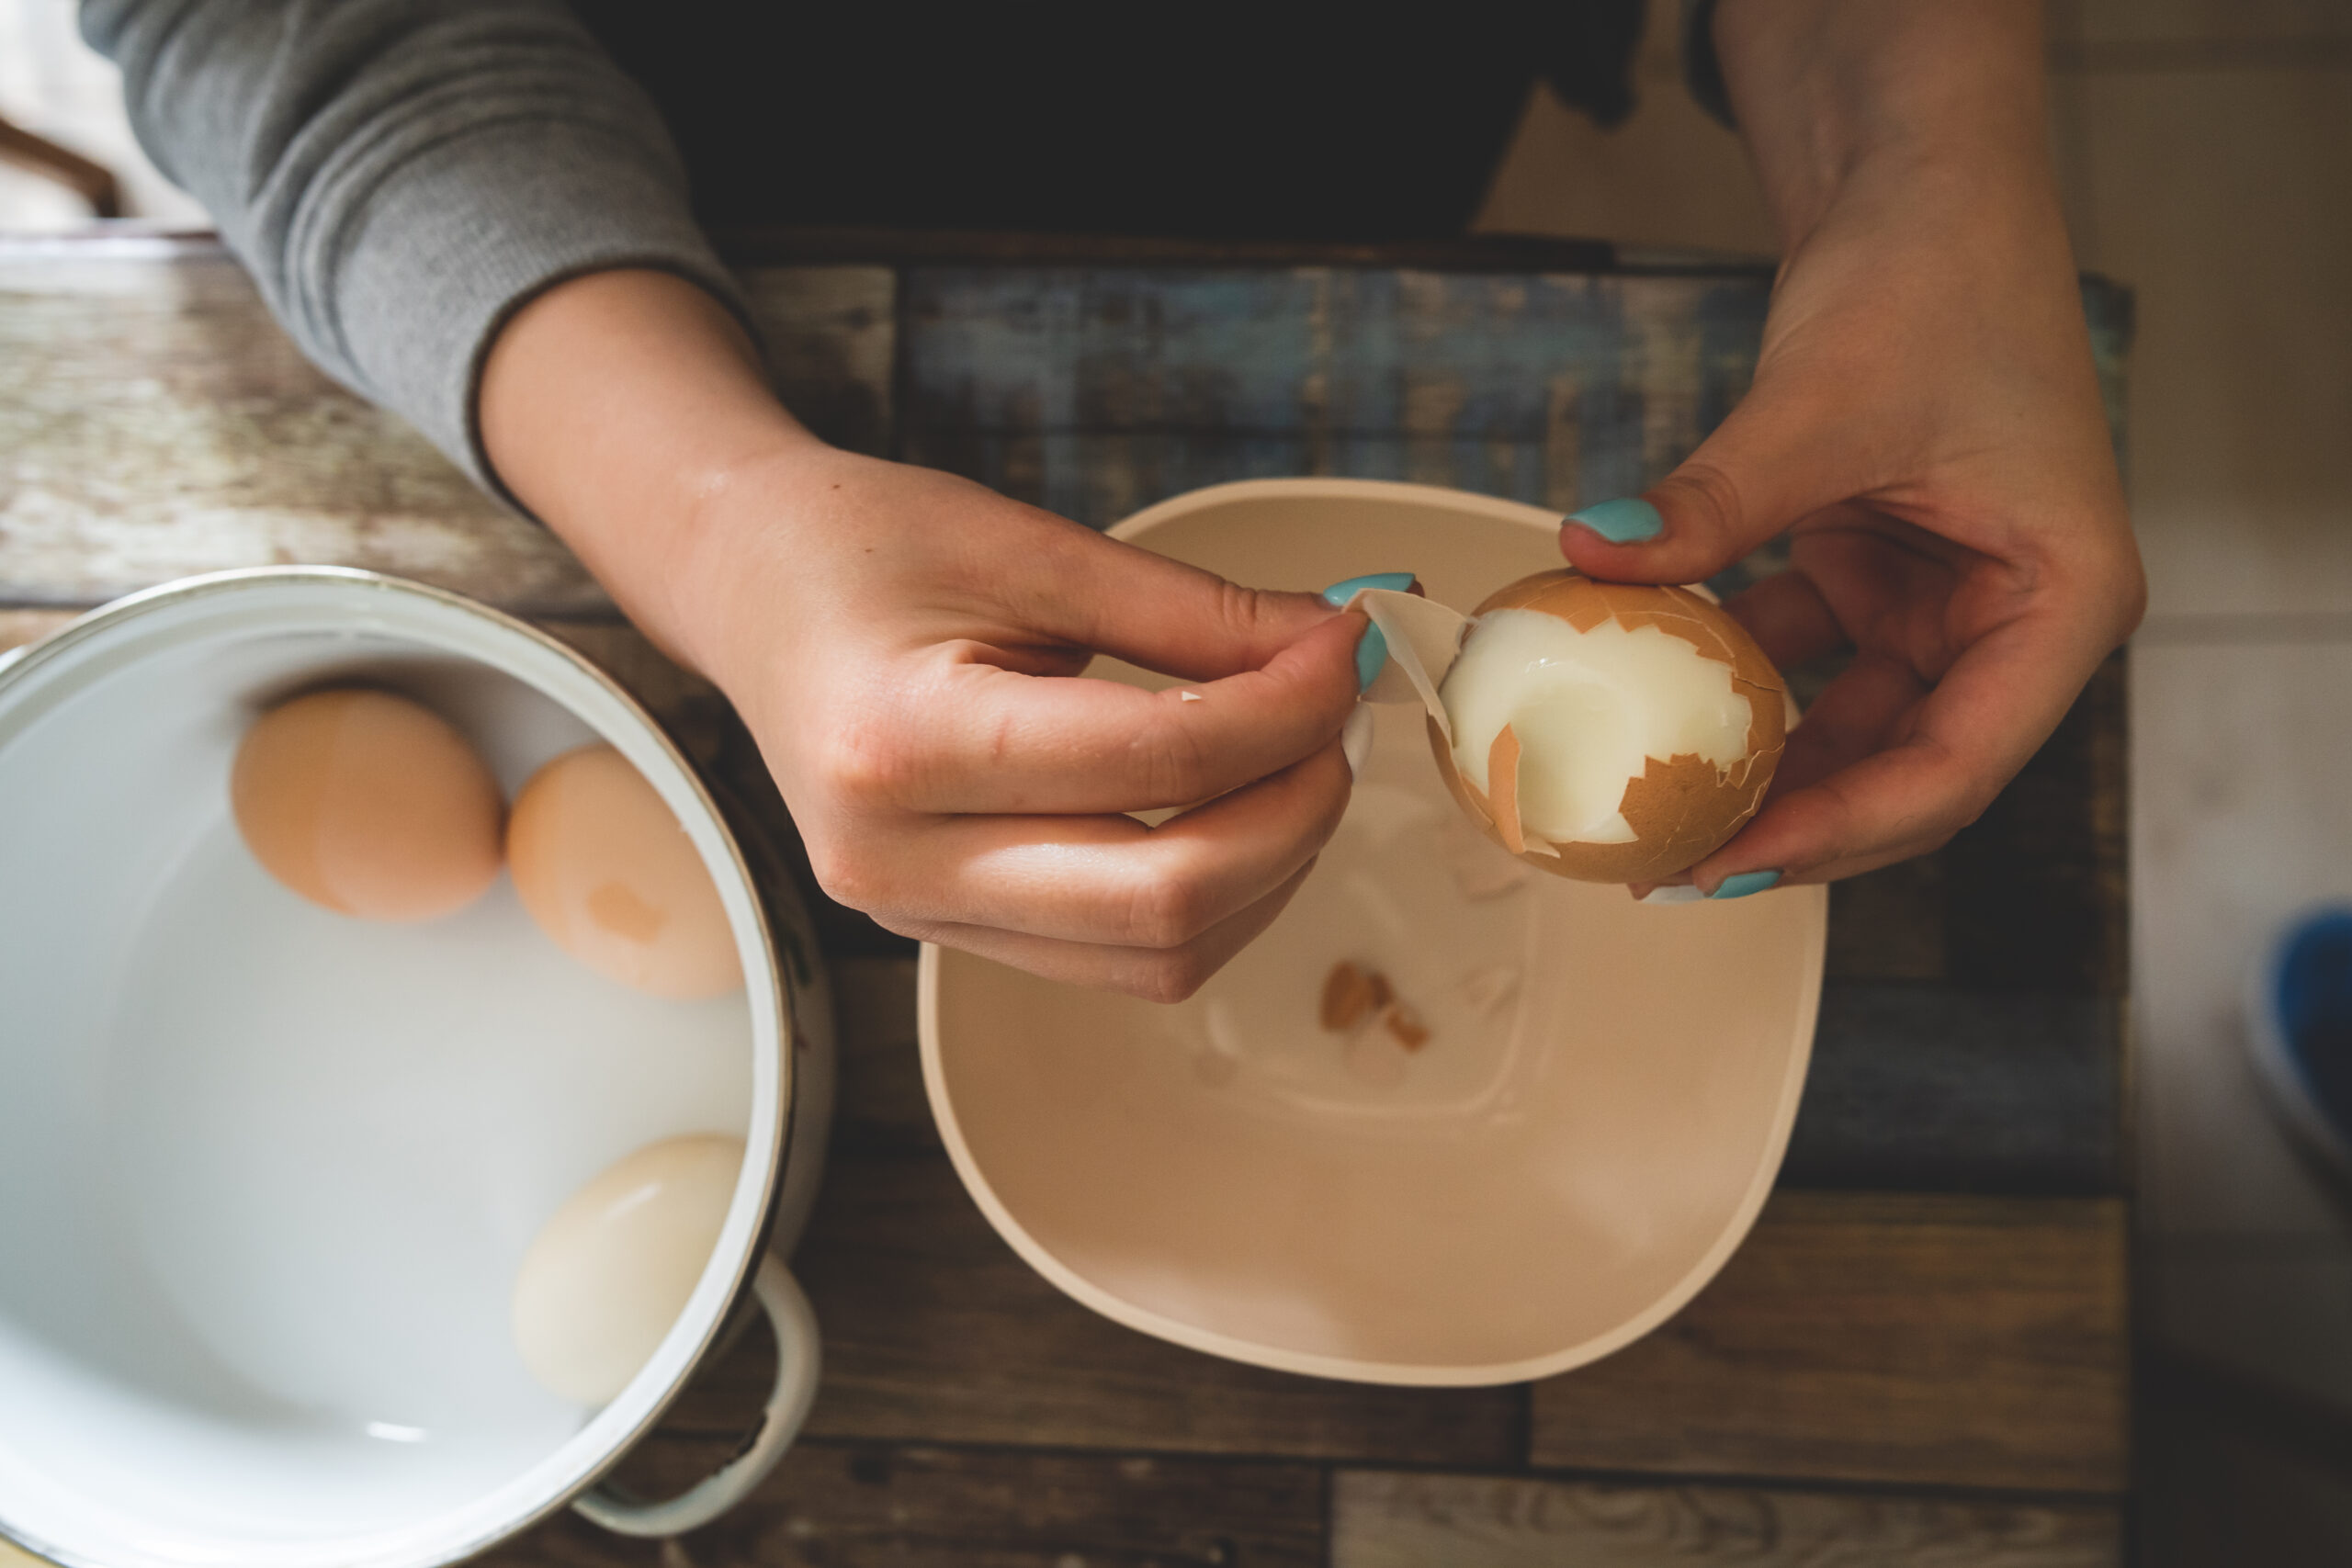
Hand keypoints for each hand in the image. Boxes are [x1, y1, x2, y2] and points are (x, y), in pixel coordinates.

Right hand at [674, 444, 1363, 997]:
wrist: (750, 590)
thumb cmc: (867, 549)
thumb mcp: (1031, 547)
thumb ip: (1192, 612)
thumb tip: (1335, 646)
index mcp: (900, 743)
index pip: (1155, 760)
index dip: (1285, 710)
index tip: (1347, 649)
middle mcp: (898, 860)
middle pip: (1166, 899)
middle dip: (1296, 811)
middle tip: (1338, 721)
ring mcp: (918, 916)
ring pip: (1158, 957)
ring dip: (1268, 869)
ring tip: (1297, 763)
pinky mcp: (950, 935)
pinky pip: (1122, 959)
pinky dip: (1211, 897)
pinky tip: (1235, 811)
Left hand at [1560, 0, 2143, 893]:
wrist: (1920, 190)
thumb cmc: (1928, 281)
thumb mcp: (1822, 405)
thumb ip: (1714, 502)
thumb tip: (1592, 556)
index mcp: (2062, 603)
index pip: (1954, 767)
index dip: (1837, 831)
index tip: (1725, 860)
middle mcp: (2018, 621)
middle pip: (1903, 772)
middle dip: (1789, 824)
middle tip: (1667, 867)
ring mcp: (1948, 605)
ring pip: (1846, 729)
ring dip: (1752, 763)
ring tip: (1645, 808)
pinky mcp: (1881, 579)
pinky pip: (1802, 661)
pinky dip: (1730, 680)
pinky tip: (1644, 702)